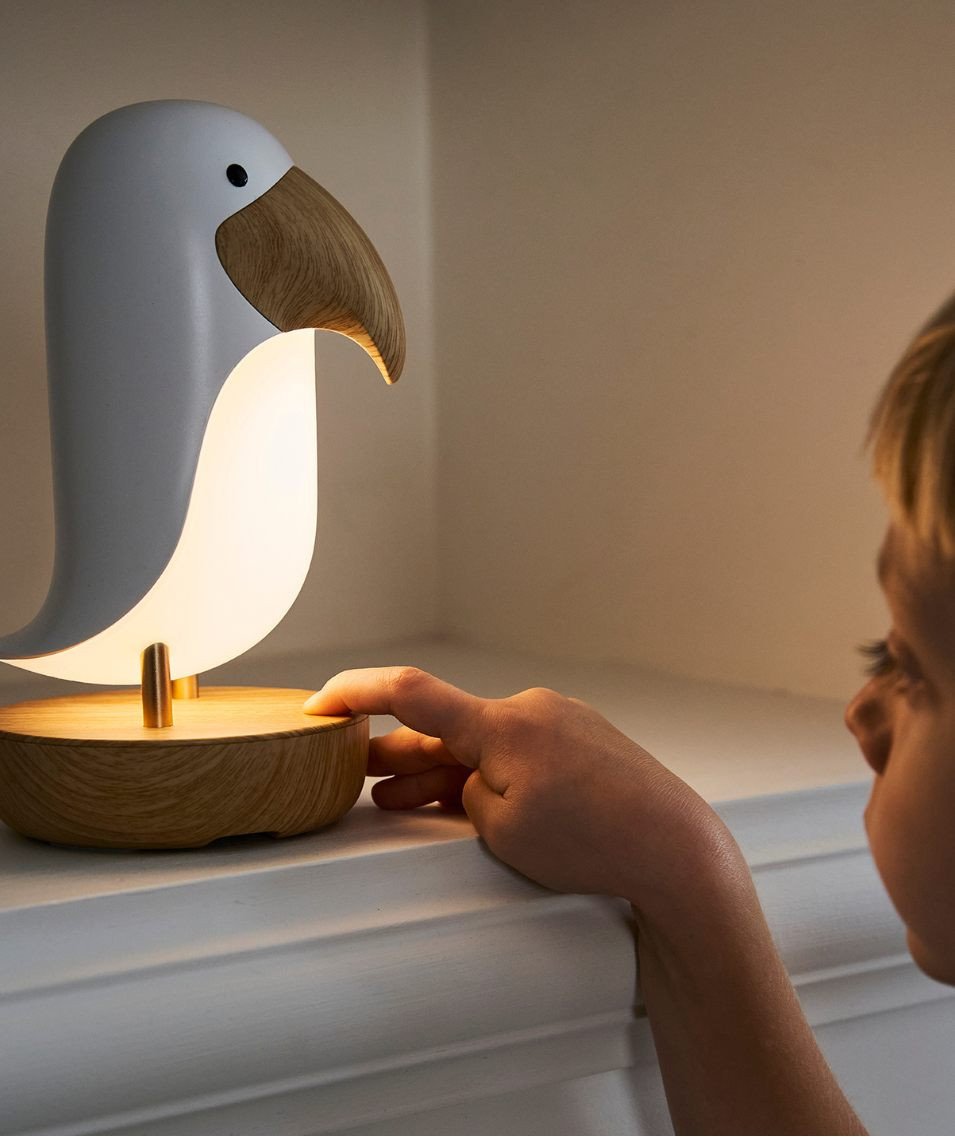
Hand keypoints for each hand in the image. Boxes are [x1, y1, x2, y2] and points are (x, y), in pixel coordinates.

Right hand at [305, 666, 735, 907]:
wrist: (676, 849)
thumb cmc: (596, 839)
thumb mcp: (505, 829)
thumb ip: (470, 794)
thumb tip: (472, 782)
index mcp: (503, 724)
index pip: (411, 694)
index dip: (356, 694)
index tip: (318, 703)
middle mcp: (530, 711)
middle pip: (445, 728)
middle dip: (395, 753)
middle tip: (348, 769)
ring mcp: (559, 725)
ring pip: (480, 745)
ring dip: (437, 771)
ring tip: (391, 796)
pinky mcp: (579, 745)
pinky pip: (515, 755)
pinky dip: (481, 776)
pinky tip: (458, 799)